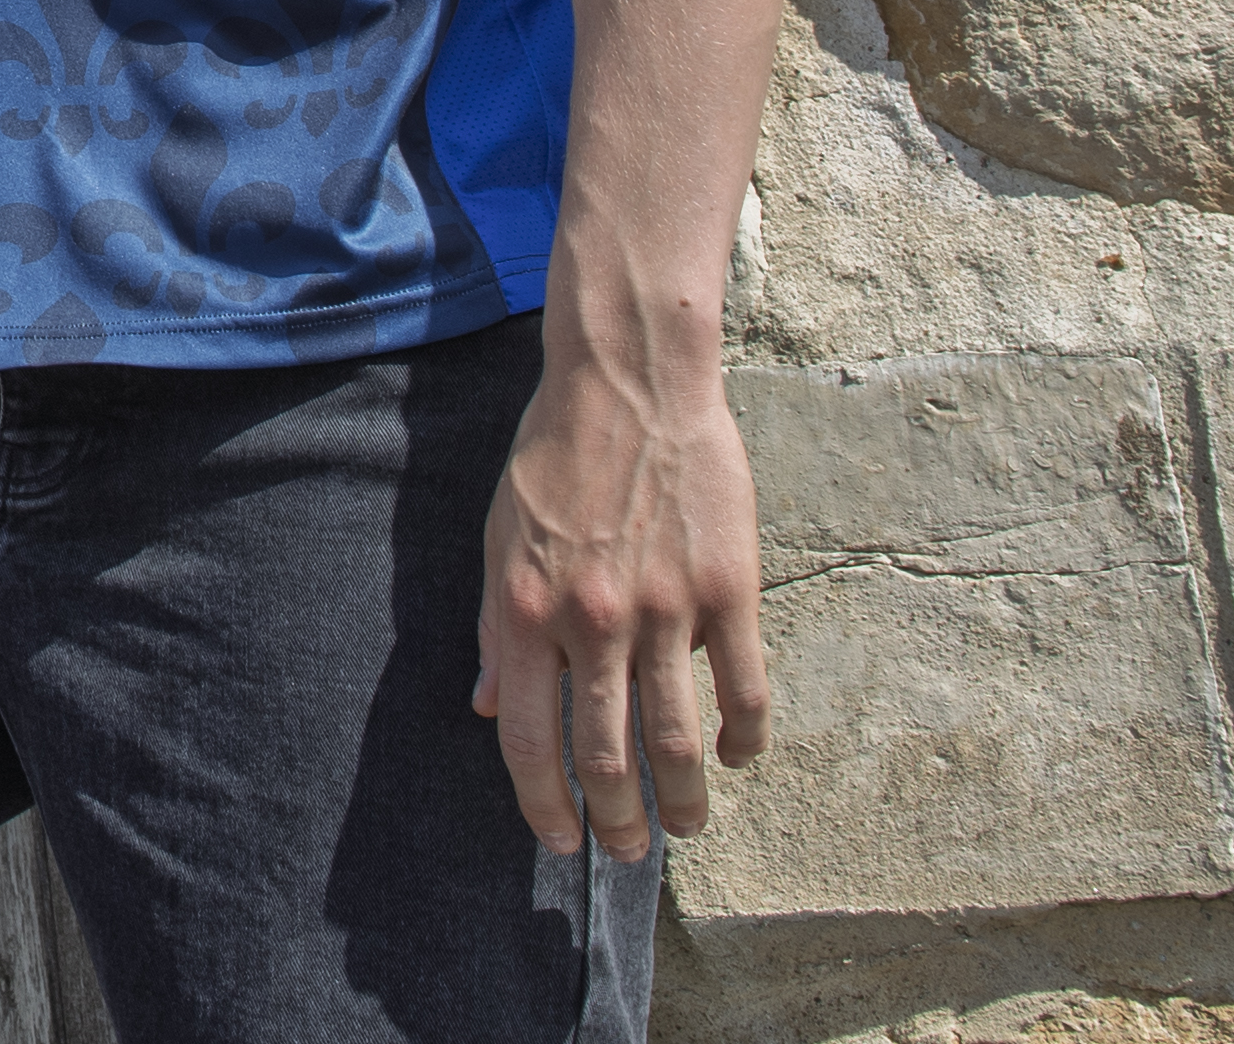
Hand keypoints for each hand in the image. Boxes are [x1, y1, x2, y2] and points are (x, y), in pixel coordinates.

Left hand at [473, 331, 767, 858]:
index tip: (562, 842)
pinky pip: (743, 690)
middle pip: (607, 756)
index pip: (530, 743)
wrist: (628, 383)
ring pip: (677, 739)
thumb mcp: (499, 540)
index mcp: (526, 612)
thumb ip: (496, 629)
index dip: (544, 806)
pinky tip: (737, 757)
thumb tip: (489, 709)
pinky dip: (744, 739)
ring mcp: (664, 609)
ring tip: (686, 826)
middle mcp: (592, 622)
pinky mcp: (728, 591)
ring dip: (683, 799)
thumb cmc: (555, 458)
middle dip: (619, 821)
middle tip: (631, 851)